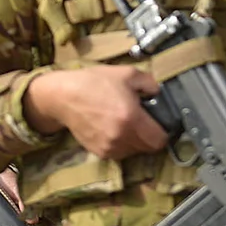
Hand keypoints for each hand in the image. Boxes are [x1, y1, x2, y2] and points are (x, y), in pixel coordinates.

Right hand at [23, 67, 167, 159]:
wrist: (63, 96)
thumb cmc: (94, 82)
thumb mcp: (126, 73)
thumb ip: (150, 83)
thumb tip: (160, 94)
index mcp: (131, 118)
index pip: (160, 140)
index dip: (162, 131)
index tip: (157, 121)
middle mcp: (122, 137)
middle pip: (149, 148)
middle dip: (149, 136)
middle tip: (142, 121)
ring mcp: (110, 147)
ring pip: (134, 151)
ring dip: (135, 141)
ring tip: (125, 123)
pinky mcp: (100, 152)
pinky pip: (119, 152)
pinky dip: (121, 143)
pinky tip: (112, 128)